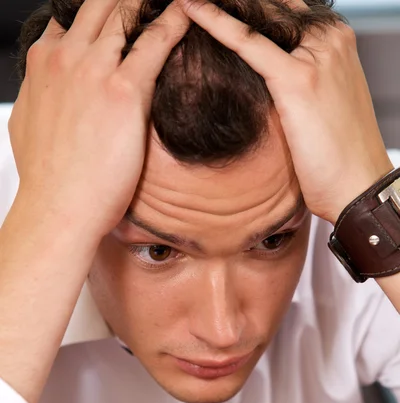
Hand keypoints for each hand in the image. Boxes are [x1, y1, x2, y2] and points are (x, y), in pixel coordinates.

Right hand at [9, 0, 188, 236]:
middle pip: (99, 5)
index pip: (72, 22)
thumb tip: (45, 89)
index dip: (97, 19)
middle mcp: (65, 57)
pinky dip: (173, 23)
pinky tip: (186, 14)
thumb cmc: (46, 177)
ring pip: (125, 14)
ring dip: (148, 4)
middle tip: (144, 0)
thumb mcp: (28, 123)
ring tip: (176, 0)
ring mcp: (93, 69)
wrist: (58, 208)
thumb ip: (39, 94)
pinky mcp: (124, 90)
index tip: (115, 20)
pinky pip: (154, 42)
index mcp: (43, 64)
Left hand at [179, 0, 392, 223]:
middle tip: (195, 1)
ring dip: (222, 6)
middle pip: (272, 5)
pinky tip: (192, 10)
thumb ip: (298, 81)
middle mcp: (330, 39)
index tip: (216, 5)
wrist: (358, 186)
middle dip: (235, 3)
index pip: (287, 8)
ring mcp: (316, 55)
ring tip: (189, 2)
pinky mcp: (297, 79)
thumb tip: (266, 80)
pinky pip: (248, 41)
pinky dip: (216, 22)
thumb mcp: (321, 105)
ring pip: (259, 16)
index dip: (250, 7)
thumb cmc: (339, 155)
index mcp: (336, 42)